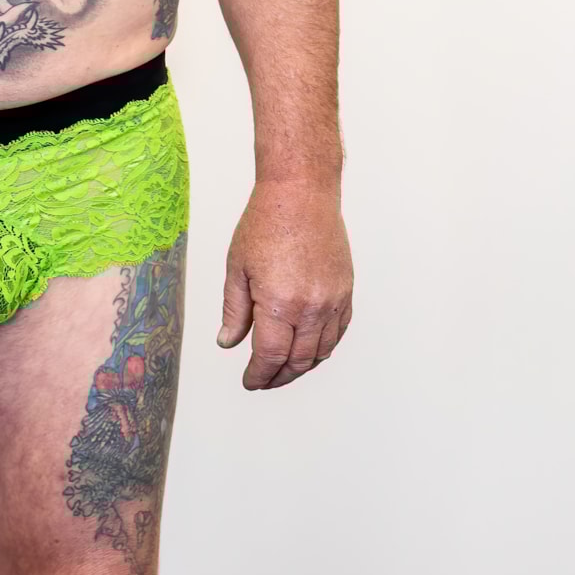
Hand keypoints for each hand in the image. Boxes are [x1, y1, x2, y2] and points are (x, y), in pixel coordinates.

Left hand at [216, 179, 352, 389]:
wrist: (302, 193)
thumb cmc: (266, 224)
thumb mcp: (237, 269)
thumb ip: (234, 311)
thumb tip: (228, 343)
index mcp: (279, 303)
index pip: (270, 356)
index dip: (258, 375)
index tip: (250, 381)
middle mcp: (311, 307)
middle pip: (298, 360)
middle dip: (278, 377)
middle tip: (263, 381)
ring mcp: (333, 300)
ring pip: (322, 351)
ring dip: (302, 366)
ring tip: (284, 371)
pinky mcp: (346, 291)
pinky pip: (339, 331)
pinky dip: (325, 347)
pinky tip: (310, 350)